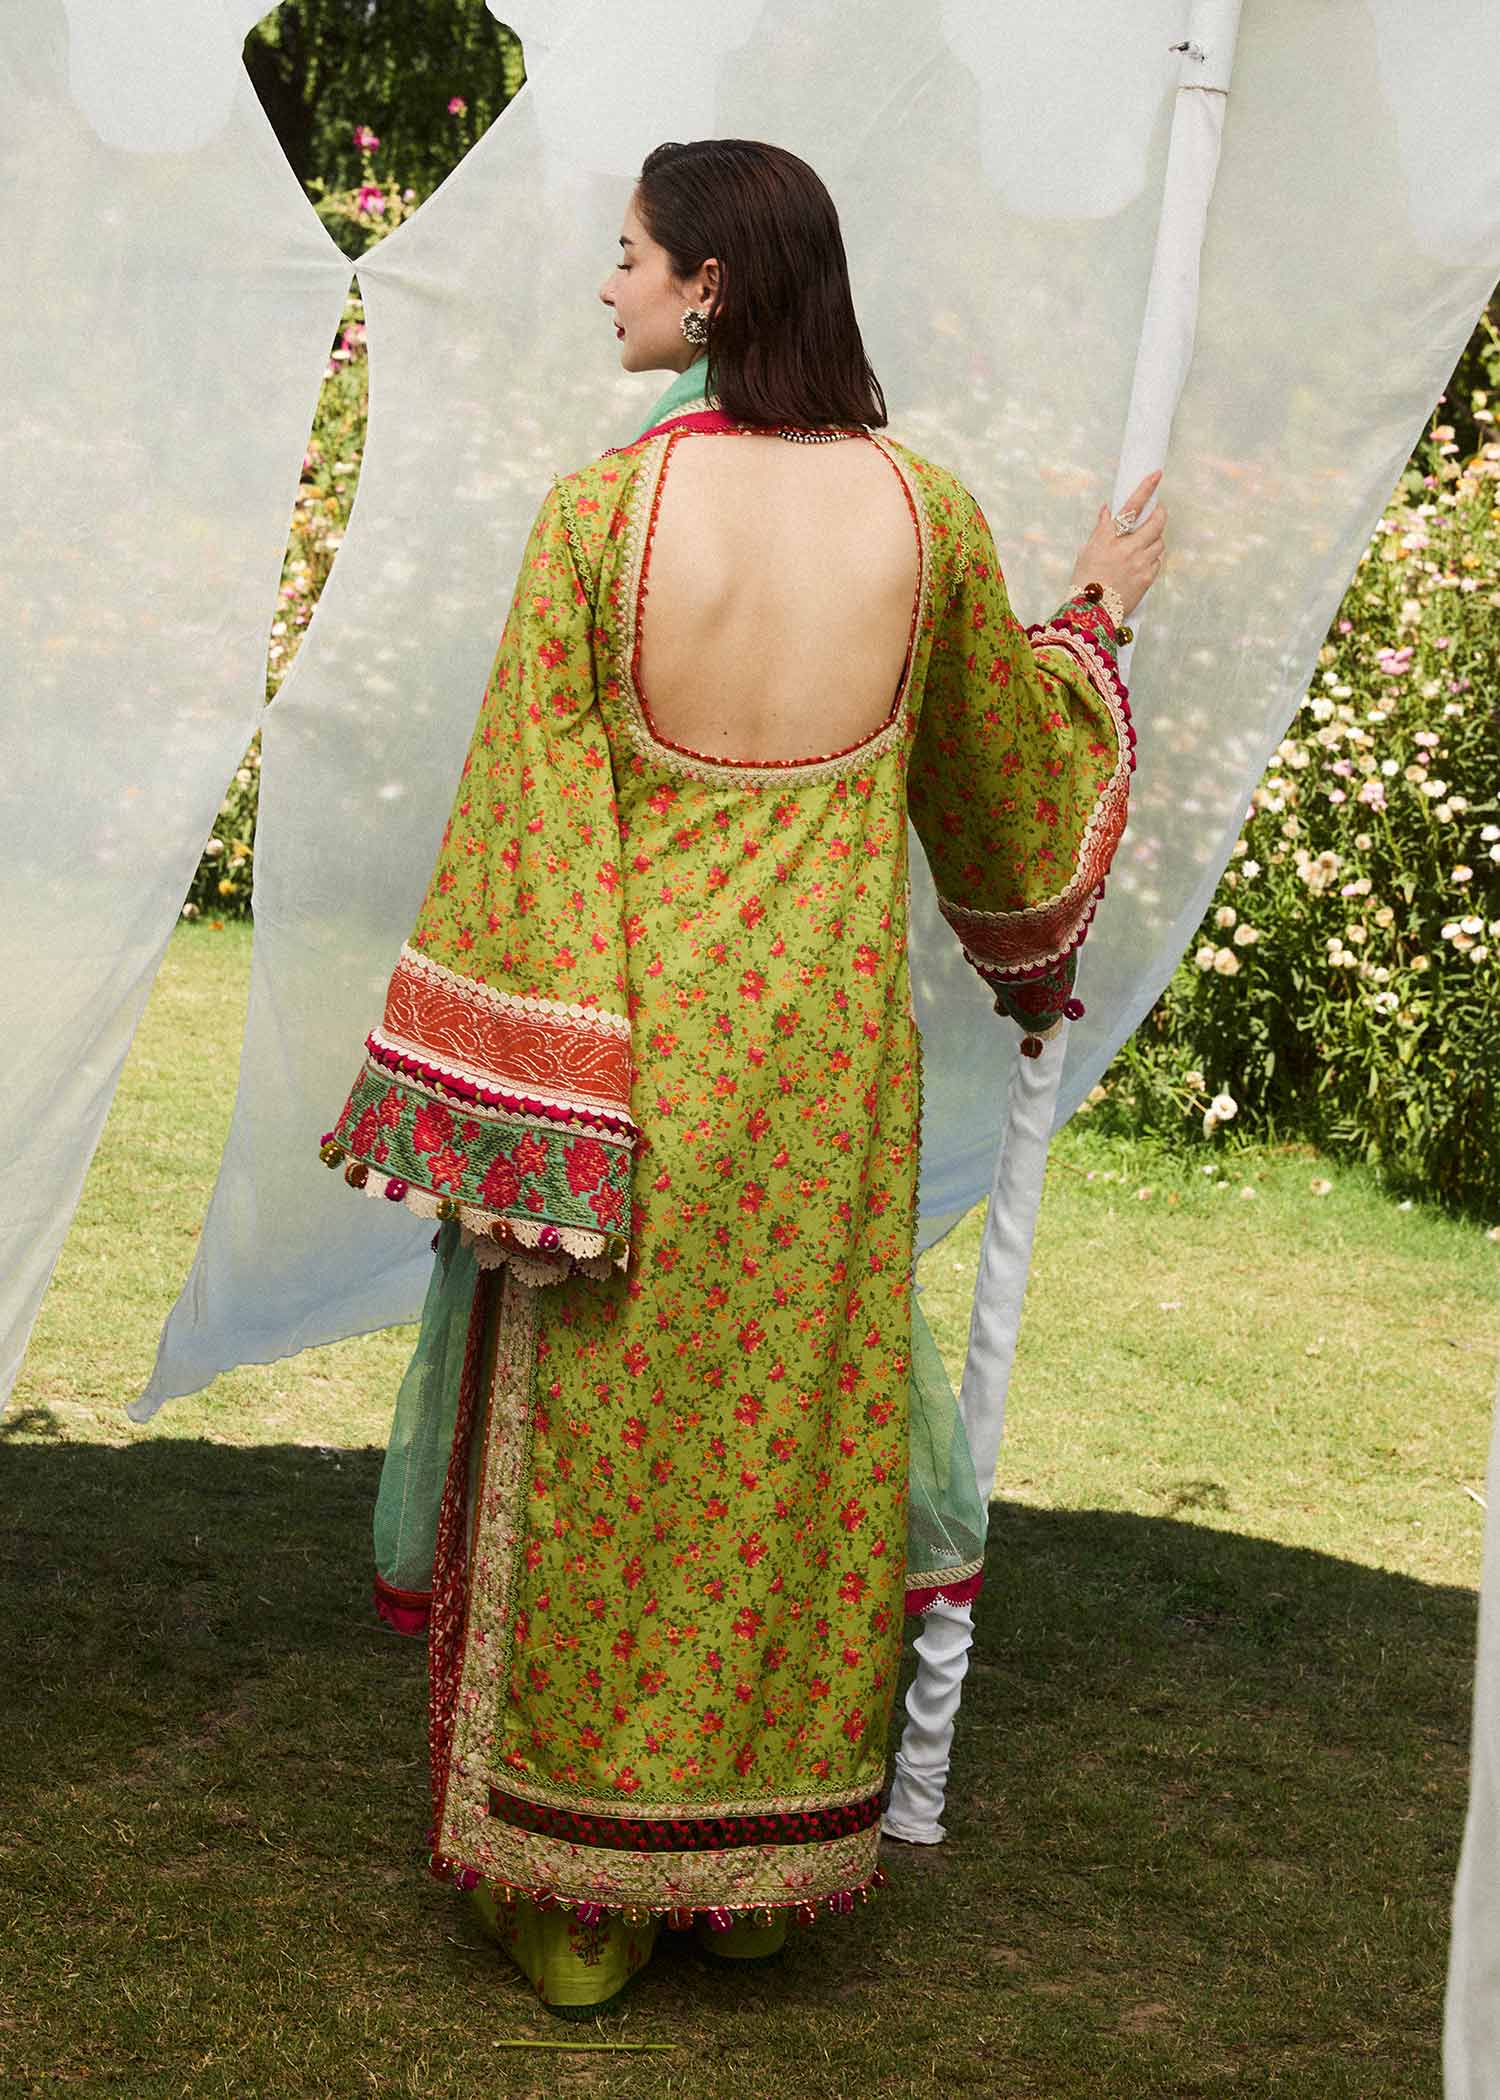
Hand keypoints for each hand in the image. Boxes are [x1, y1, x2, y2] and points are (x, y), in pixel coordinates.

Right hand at [1069, 470, 1166, 618]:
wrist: (1091, 612)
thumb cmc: (1085, 581)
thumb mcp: (1088, 551)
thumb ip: (1101, 529)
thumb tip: (1107, 511)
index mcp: (1110, 537)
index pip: (1131, 507)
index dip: (1146, 488)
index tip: (1156, 475)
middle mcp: (1128, 547)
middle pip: (1156, 522)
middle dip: (1160, 514)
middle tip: (1157, 511)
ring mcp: (1140, 563)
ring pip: (1159, 542)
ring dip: (1155, 539)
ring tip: (1143, 543)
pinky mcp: (1147, 578)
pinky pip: (1157, 561)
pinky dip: (1153, 558)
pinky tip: (1141, 562)